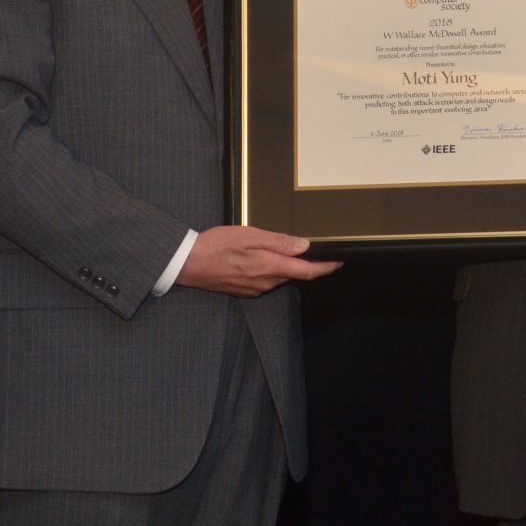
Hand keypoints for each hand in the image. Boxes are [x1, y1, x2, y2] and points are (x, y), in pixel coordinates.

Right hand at [176, 225, 339, 296]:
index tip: (338, 262)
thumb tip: (304, 246)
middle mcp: (265, 283)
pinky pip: (264, 281)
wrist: (186, 264)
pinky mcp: (243, 290)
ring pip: (278, 277)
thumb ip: (279, 242)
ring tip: (276, 249)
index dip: (325, 268)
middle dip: (301, 263)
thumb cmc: (216, 245)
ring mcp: (254, 289)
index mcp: (270, 267)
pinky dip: (267, 270)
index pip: (307, 272)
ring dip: (282, 266)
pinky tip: (257, 258)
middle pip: (293, 274)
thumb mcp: (249, 235)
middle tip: (304, 247)